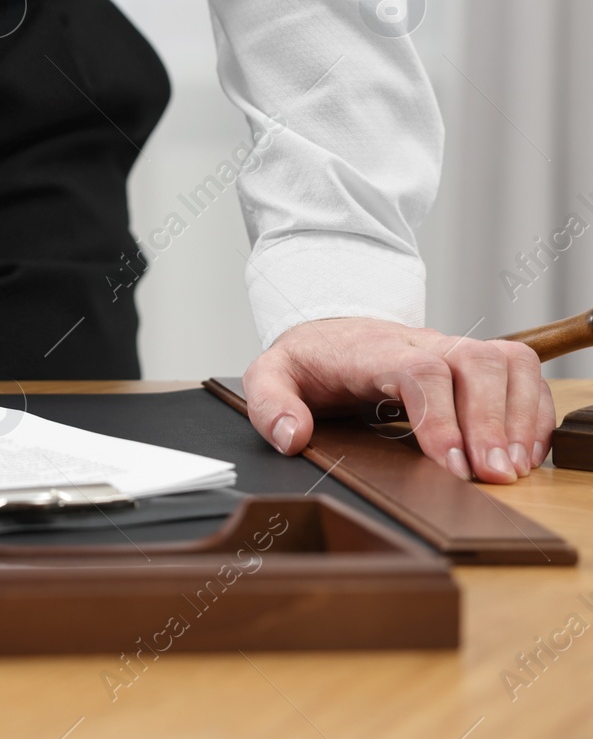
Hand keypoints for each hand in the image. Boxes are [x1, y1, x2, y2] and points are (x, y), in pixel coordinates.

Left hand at [243, 317, 554, 483]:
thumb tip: (293, 437)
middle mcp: (421, 343)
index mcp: (372, 350)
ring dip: (520, 416)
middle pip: (475, 362)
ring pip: (506, 361)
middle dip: (492, 421)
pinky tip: (524, 452)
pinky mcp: (473, 361)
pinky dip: (532, 411)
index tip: (451, 463)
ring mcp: (451, 348)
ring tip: (513, 468)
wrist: (328, 328)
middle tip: (493, 474)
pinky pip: (520, 372)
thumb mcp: (269, 376)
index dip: (441, 415)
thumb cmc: (308, 359)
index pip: (420, 369)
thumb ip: (271, 405)